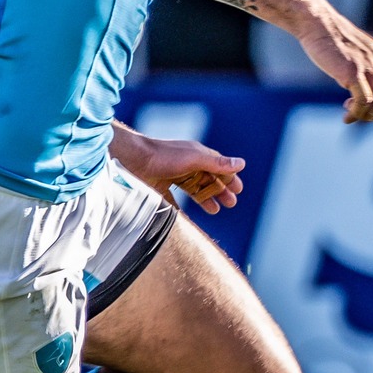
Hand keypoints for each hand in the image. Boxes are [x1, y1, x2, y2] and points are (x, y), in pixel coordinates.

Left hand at [116, 134, 245, 214]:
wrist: (131, 159)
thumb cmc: (164, 156)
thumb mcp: (194, 159)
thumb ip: (217, 163)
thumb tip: (241, 164)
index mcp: (197, 156)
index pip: (218, 167)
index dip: (229, 178)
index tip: (238, 190)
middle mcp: (186, 165)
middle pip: (208, 179)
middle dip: (221, 190)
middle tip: (231, 203)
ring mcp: (172, 175)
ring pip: (193, 189)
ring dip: (205, 199)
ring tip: (214, 210)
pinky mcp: (159, 186)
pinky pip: (172, 199)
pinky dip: (179, 207)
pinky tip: (184, 217)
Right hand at [300, 13, 372, 122]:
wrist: (319, 23)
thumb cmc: (336, 42)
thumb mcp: (361, 56)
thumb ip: (370, 71)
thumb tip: (369, 98)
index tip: (370, 111)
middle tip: (358, 114)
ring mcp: (369, 68)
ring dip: (367, 117)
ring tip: (351, 115)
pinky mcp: (353, 72)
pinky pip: (363, 102)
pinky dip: (356, 114)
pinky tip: (346, 115)